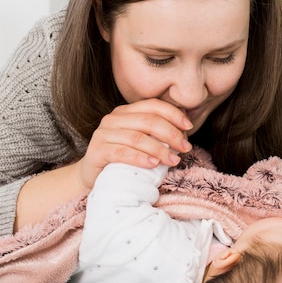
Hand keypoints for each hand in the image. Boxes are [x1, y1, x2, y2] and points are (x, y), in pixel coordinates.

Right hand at [77, 99, 192, 189]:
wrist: (93, 176)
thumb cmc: (122, 160)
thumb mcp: (141, 142)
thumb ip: (157, 133)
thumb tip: (185, 129)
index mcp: (125, 112)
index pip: (152, 105)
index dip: (173, 114)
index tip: (188, 127)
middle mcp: (113, 119)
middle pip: (148, 121)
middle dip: (171, 134)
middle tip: (185, 148)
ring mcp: (103, 134)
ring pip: (137, 137)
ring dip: (159, 149)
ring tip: (174, 160)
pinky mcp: (97, 151)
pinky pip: (121, 152)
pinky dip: (140, 158)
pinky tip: (153, 165)